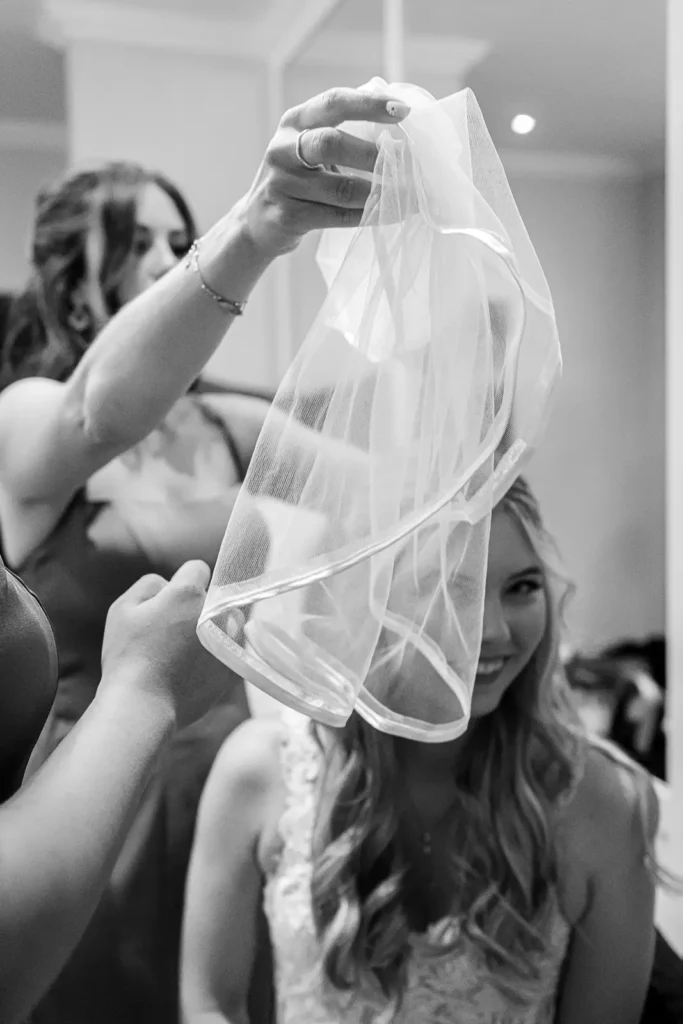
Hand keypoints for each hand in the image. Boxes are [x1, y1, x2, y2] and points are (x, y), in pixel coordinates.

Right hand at [100, 561, 232, 730]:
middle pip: (213, 597)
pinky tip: (190, 669)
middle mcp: (216, 613)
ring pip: (226, 623)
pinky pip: (226, 651)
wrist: (143, 707)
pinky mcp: (232, 668)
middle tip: (171, 631)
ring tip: (182, 652)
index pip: (197, 569)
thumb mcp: (123, 608)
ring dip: (211, 628)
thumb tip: (169, 585)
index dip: (181, 581)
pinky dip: (214, 655)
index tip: (170, 600)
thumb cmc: (127, 657)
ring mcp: (228, 641)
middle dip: (196, 606)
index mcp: (189, 593)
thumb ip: (149, 584)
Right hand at [242, 86, 410, 257]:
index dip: (369, 104)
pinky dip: (367, 216)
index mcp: (294, 122)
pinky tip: (388, 214)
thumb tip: (400, 131)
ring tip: (408, 195)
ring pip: (341, 188)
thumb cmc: (298, 180)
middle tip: (405, 163)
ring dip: (379, 192)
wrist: (257, 223)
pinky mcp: (287, 217)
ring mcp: (282, 184)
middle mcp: (283, 149)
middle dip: (373, 154)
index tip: (404, 110)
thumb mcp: (308, 148)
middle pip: (331, 143)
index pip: (333, 103)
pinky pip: (337, 216)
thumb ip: (342, 133)